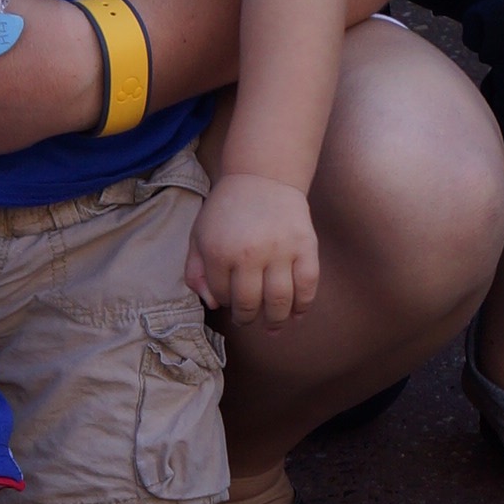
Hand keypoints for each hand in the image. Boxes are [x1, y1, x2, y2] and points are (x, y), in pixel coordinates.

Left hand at [188, 172, 318, 328]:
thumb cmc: (227, 210)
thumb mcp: (199, 235)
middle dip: (246, 318)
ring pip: (279, 301)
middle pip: (249, 303)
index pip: (220, 294)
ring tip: (271, 327)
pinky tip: (297, 314)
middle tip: (246, 319)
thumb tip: (212, 304)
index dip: (223, 302)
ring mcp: (281, 251)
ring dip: (275, 321)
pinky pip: (307, 285)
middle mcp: (250, 253)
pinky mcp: (306, 247)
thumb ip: (196, 271)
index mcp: (219, 251)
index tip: (228, 298)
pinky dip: (303, 305)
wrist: (263, 176)